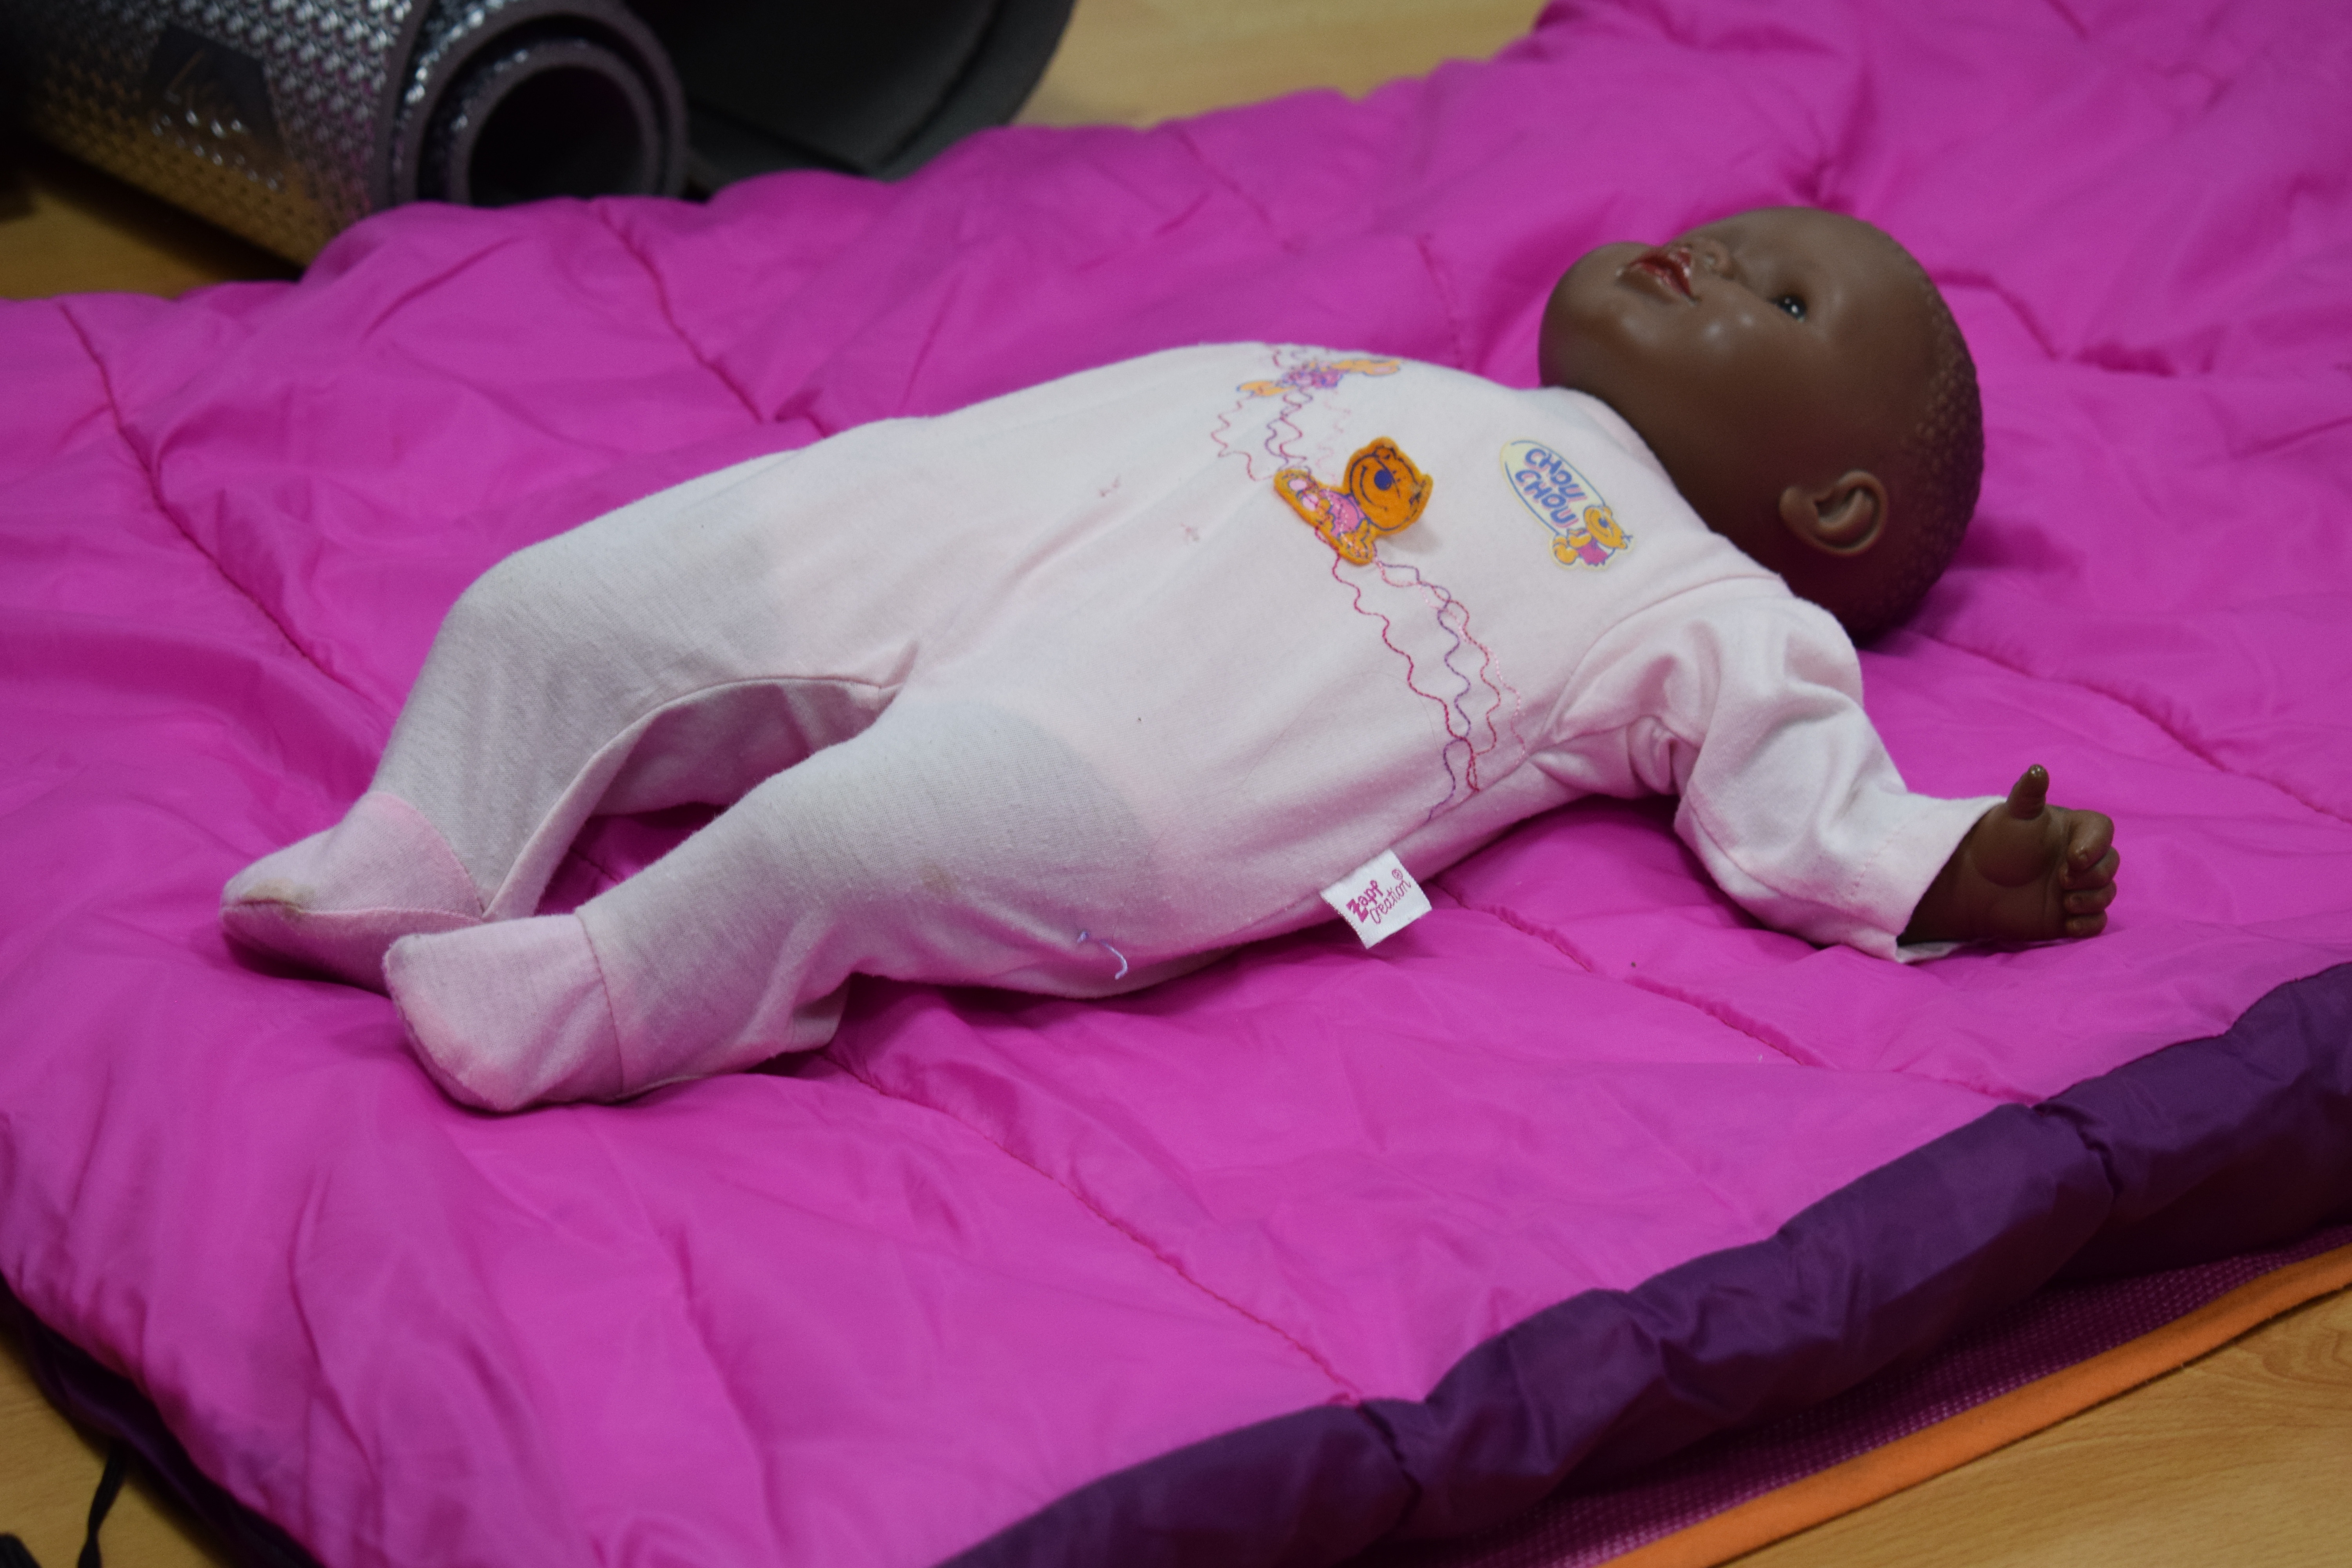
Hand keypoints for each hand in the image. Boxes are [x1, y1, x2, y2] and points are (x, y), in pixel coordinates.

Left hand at [1902, 766, 2117, 944]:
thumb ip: (2027, 794)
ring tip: (2063, 900)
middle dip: (2092, 875)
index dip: (2095, 846)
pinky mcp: (2072, 913)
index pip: (2104, 831)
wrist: (1977, 880)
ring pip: (2106, 893)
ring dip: (2090, 899)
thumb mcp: (2012, 815)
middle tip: (2061, 879)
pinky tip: (2069, 923)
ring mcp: (2080, 886)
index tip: (2074, 858)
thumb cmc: (1998, 841)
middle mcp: (2084, 857)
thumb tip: (2037, 769)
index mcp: (2076, 830)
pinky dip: (2088, 924)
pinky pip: (2097, 922)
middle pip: (2111, 865)